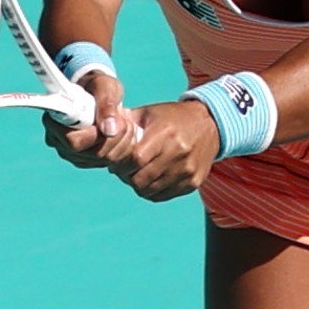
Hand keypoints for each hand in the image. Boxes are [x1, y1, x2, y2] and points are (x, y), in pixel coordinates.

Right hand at [43, 73, 137, 169]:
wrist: (97, 92)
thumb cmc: (97, 86)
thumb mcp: (104, 86)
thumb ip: (106, 105)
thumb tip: (110, 130)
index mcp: (54, 120)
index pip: (73, 141)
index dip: (96, 134)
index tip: (114, 118)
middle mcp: (58, 141)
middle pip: (91, 153)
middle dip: (113, 136)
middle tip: (123, 115)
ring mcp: (71, 154)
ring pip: (102, 159)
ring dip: (121, 140)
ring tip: (123, 120)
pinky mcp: (85, 160)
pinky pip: (108, 161)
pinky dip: (121, 147)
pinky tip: (121, 131)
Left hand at [106, 99, 222, 201]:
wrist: (210, 125)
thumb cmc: (172, 117)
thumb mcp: (149, 113)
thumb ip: (124, 123)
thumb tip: (98, 133)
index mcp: (165, 134)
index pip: (135, 159)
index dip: (121, 164)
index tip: (116, 162)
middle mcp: (179, 154)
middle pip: (141, 179)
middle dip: (127, 177)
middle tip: (124, 170)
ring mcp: (187, 171)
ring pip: (150, 191)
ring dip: (138, 185)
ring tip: (136, 173)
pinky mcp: (193, 182)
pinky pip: (163, 195)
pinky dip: (152, 190)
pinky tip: (150, 178)